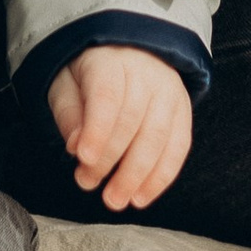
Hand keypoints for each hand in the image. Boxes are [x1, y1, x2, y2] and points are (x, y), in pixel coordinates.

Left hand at [47, 46, 193, 212]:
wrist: (129, 50)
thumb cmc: (90, 75)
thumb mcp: (67, 84)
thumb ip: (69, 113)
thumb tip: (76, 146)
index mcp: (111, 61)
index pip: (108, 95)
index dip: (97, 129)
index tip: (84, 158)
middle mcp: (146, 74)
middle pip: (133, 120)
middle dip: (111, 159)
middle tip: (88, 184)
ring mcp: (169, 91)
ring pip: (158, 136)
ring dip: (137, 175)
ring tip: (116, 199)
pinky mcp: (183, 110)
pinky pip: (179, 146)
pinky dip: (161, 176)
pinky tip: (142, 196)